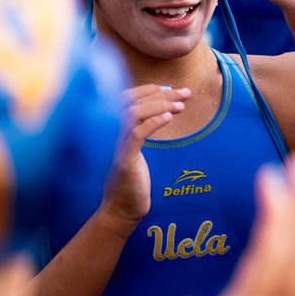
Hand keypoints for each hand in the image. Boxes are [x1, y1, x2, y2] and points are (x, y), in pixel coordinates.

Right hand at [100, 85, 186, 231]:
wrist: (122, 209)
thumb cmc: (132, 179)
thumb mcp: (135, 150)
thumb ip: (142, 130)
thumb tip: (161, 108)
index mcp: (112, 130)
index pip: (125, 99)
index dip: (146, 90)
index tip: (168, 87)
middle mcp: (109, 134)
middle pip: (131, 103)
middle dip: (160, 94)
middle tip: (184, 92)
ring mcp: (115, 146)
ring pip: (133, 114)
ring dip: (159, 105)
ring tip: (181, 105)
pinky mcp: (124, 160)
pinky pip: (136, 135)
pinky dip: (153, 122)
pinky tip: (169, 117)